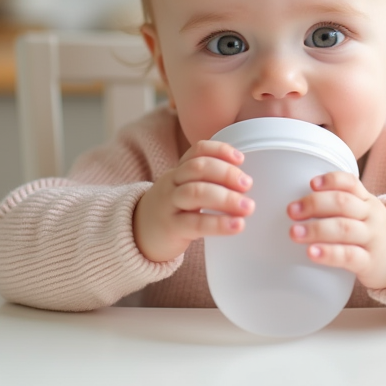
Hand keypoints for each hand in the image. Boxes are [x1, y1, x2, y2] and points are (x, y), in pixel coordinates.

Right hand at [133, 140, 254, 262]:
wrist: (136, 235)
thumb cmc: (170, 210)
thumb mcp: (182, 189)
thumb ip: (207, 182)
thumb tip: (246, 183)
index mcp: (179, 171)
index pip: (197, 151)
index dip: (220, 150)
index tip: (240, 158)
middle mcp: (172, 183)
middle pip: (198, 168)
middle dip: (226, 173)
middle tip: (248, 184)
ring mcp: (169, 205)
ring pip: (195, 193)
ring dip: (226, 198)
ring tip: (247, 207)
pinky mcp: (171, 228)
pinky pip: (195, 223)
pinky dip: (219, 223)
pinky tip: (237, 225)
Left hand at [287, 172, 385, 289]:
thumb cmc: (374, 234)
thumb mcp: (365, 214)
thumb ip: (341, 205)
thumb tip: (299, 203)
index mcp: (367, 201)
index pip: (350, 183)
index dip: (331, 180)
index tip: (311, 183)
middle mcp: (371, 216)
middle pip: (343, 203)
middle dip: (315, 204)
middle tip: (291, 211)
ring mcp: (372, 239)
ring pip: (344, 229)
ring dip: (316, 229)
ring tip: (294, 233)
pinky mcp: (370, 262)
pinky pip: (349, 256)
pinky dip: (329, 253)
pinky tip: (312, 253)